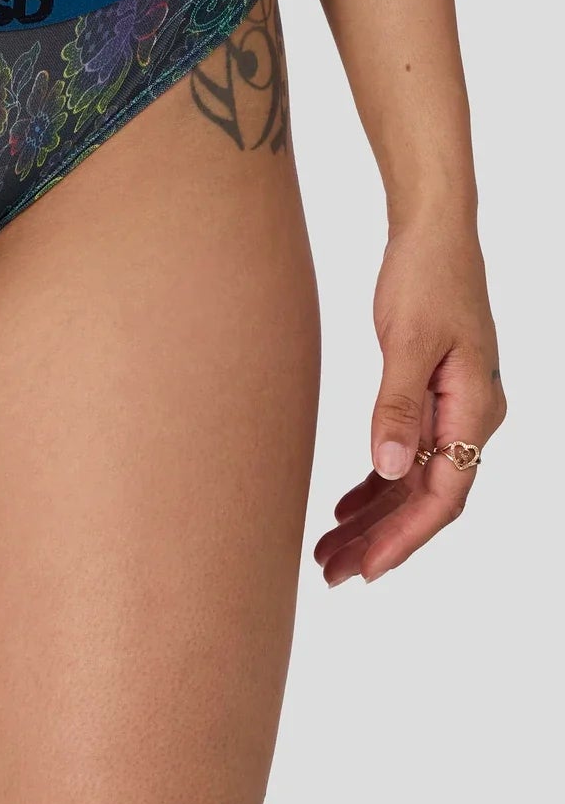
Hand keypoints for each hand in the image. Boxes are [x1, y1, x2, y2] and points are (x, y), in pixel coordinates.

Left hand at [315, 218, 505, 585]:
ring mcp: (453, 408)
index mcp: (475, 410)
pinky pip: (407, 454)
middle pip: (427, 498)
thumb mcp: (408, 340)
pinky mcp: (431, 393)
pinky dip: (376, 482)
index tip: (365, 570)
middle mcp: (470, 418)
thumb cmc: (426, 275)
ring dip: (374, 517)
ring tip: (328, 550)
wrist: (434, 230)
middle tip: (330, 573)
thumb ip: (397, 405)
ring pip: (414, 481)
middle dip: (381, 540)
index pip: (444, 495)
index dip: (403, 538)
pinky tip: (345, 505)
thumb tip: (386, 469)